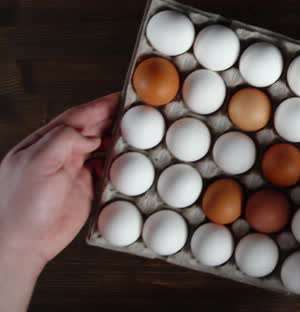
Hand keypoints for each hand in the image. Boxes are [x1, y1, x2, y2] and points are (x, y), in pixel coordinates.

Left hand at [0, 94, 116, 310]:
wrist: (25, 243)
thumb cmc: (21, 206)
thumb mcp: (36, 163)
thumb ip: (62, 141)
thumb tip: (90, 135)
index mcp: (45, 142)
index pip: (76, 117)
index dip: (99, 106)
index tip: (120, 98)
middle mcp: (61, 154)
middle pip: (91, 130)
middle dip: (113, 119)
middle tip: (136, 112)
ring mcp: (74, 171)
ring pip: (101, 148)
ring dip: (117, 141)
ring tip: (136, 134)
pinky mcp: (85, 189)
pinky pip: (106, 171)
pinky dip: (118, 165)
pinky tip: (127, 162)